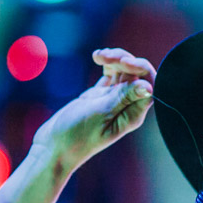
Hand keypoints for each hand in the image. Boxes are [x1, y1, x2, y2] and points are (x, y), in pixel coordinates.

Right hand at [31, 48, 155, 172]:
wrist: (53, 147)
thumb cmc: (76, 135)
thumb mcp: (100, 113)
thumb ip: (123, 98)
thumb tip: (148, 86)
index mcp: (133, 114)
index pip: (148, 85)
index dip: (140, 68)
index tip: (123, 62)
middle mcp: (127, 107)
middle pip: (136, 75)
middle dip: (124, 60)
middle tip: (104, 56)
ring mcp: (114, 100)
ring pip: (124, 72)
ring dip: (115, 59)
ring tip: (99, 55)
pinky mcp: (101, 95)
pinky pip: (111, 74)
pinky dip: (107, 64)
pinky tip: (97, 57)